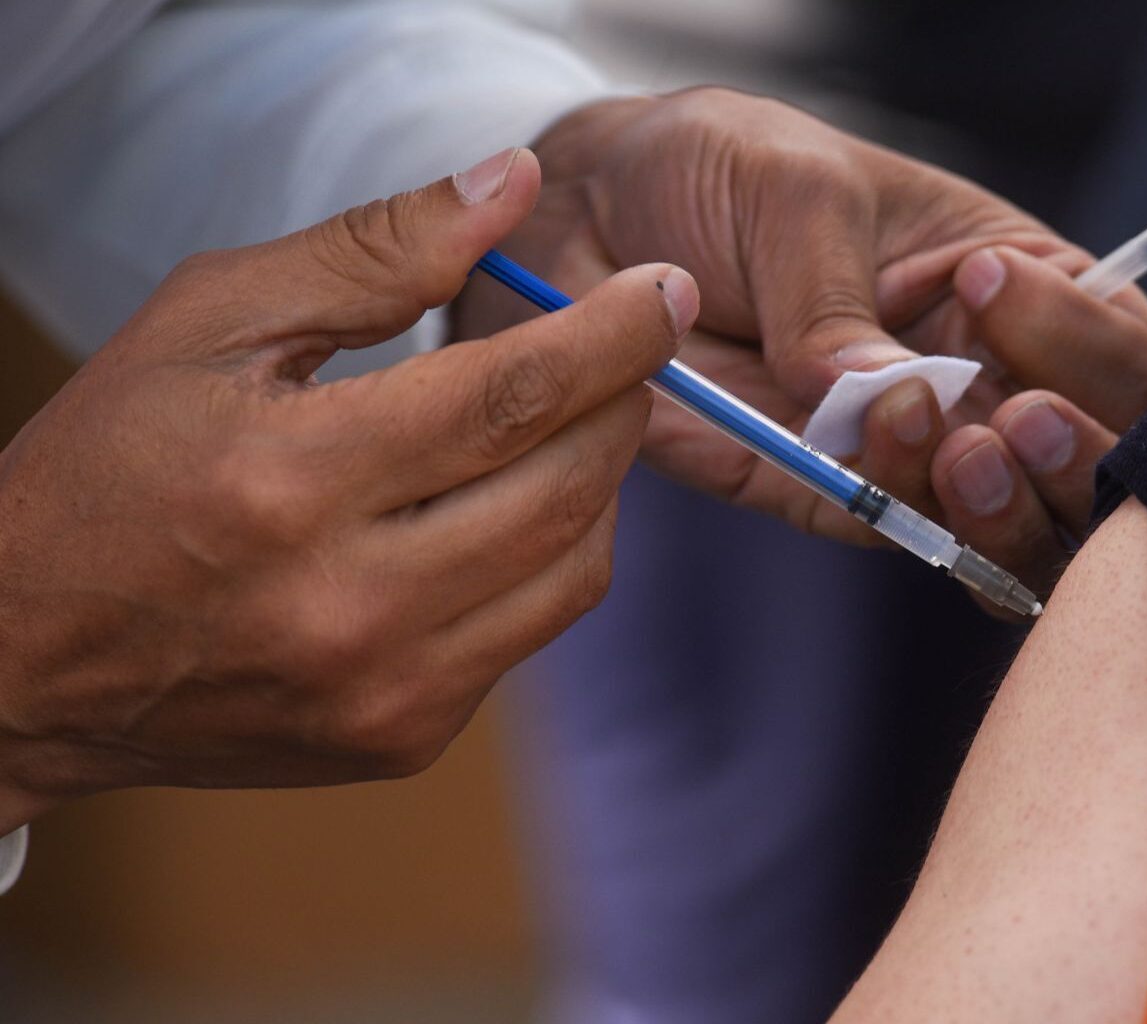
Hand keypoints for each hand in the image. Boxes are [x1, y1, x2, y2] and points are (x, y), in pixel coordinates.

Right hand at [0, 149, 691, 830]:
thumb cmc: (106, 470)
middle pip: (564, 487)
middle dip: (621, 404)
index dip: (611, 335)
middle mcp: (347, 604)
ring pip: (573, 568)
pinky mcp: (400, 740)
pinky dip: (544, 559)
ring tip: (560, 426)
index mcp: (290, 482)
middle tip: (623, 354)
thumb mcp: (207, 323)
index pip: (511, 395)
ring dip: (596, 483)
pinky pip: (529, 633)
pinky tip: (499, 511)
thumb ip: (370, 251)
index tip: (661, 292)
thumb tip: (509, 186)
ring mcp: (382, 689)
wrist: (21, 659)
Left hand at [453, 88, 1146, 597]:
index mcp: (1018, 285)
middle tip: (1009, 419)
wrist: (588, 216)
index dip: (1086, 342)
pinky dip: (903, 520)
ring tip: (950, 450)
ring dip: (998, 504)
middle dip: (1070, 454)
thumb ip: (837, 294)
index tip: (993, 294)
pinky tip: (871, 465)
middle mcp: (985, 377)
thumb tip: (885, 397)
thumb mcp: (793, 190)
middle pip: (1091, 459)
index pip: (1116, 340)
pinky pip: (897, 536)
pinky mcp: (831, 496)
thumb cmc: (716, 168)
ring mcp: (917, 449)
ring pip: (1012, 524)